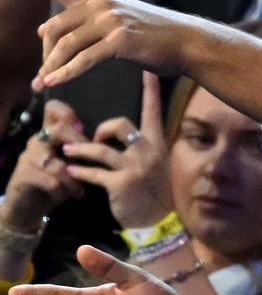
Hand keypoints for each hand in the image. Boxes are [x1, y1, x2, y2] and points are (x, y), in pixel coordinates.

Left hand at [0, 0, 202, 89]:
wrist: (188, 42)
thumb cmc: (154, 36)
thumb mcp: (117, 21)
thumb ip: (84, 24)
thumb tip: (44, 34)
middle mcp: (100, 3)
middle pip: (55, 28)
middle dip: (45, 54)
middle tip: (42, 75)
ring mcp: (110, 20)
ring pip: (66, 45)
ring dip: (50, 68)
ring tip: (40, 85)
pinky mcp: (120, 41)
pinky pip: (84, 59)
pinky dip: (66, 73)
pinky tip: (53, 83)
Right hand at [0, 100, 87, 231]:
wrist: (28, 207)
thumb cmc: (55, 183)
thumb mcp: (72, 163)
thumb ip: (83, 151)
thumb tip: (107, 143)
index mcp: (49, 134)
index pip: (53, 109)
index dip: (69, 113)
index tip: (85, 129)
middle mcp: (37, 141)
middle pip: (58, 130)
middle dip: (81, 145)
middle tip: (92, 160)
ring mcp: (28, 158)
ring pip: (57, 162)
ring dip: (75, 177)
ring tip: (84, 187)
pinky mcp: (23, 176)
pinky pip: (51, 180)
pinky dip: (68, 188)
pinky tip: (77, 195)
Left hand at [60, 73, 172, 227]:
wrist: (160, 223)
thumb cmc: (156, 193)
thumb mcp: (157, 167)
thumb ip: (144, 150)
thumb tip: (124, 139)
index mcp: (157, 145)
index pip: (153, 112)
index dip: (151, 91)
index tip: (148, 71)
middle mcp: (147, 152)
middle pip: (120, 125)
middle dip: (102, 130)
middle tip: (94, 140)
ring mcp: (135, 167)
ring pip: (100, 149)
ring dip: (80, 150)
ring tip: (68, 152)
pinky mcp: (120, 184)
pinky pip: (94, 172)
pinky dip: (80, 171)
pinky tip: (72, 172)